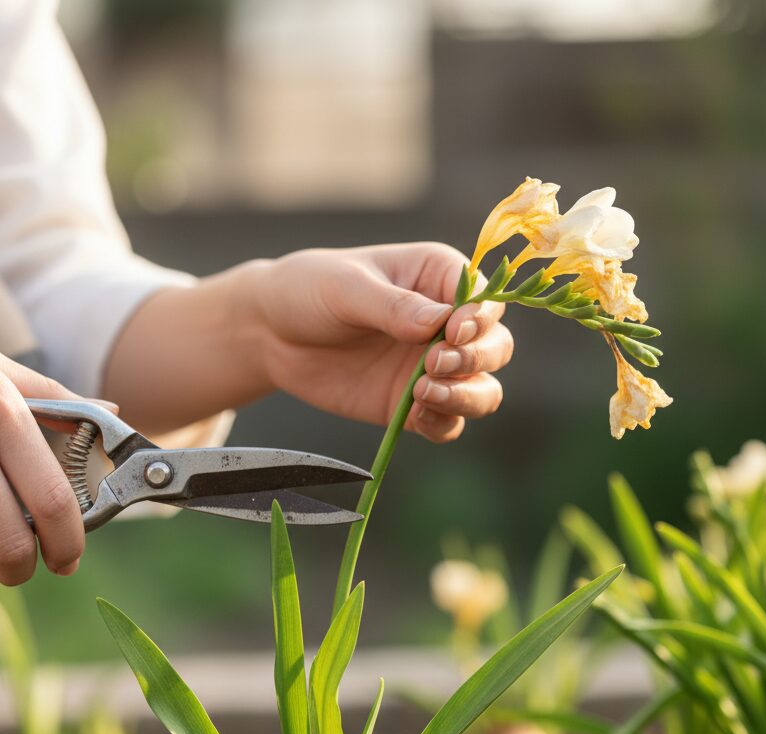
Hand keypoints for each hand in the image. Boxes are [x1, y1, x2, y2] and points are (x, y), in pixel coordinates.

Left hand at [254, 243, 511, 442]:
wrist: (270, 333)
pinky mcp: (412, 404)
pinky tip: (417, 415)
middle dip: (475, 359)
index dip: (479, 320)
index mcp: (438, 277)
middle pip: (495, 347)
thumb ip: (393, 306)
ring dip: (467, 396)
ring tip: (424, 393)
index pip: (484, 300)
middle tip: (432, 363)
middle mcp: (446, 324)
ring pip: (482, 390)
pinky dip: (444, 422)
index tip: (453, 333)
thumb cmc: (310, 290)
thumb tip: (440, 324)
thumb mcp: (346, 288)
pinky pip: (448, 422)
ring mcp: (431, 367)